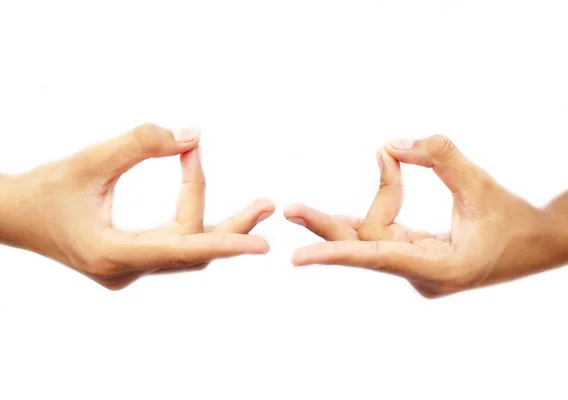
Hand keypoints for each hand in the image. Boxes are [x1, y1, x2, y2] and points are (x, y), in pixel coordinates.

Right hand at [0, 124, 272, 288]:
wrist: (12, 215)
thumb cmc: (45, 187)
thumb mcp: (90, 159)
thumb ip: (140, 143)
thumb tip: (193, 133)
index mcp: (112, 255)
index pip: (181, 251)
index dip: (223, 244)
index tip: (261, 242)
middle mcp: (124, 270)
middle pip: (193, 252)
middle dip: (232, 228)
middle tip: (268, 206)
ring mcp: (128, 269)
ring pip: (186, 250)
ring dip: (217, 224)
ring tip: (256, 205)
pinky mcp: (129, 260)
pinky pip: (173, 243)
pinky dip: (191, 218)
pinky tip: (199, 190)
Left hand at [286, 135, 567, 297]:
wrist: (538, 243)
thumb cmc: (514, 218)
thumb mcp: (480, 183)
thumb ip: (439, 157)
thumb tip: (389, 144)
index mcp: (440, 270)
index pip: (376, 258)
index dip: (336, 254)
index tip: (298, 258)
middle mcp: (422, 275)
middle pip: (364, 247)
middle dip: (325, 227)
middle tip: (288, 211)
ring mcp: (417, 269)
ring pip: (370, 239)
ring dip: (340, 219)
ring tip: (296, 210)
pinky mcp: (416, 258)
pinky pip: (382, 234)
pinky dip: (376, 206)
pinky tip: (352, 195)